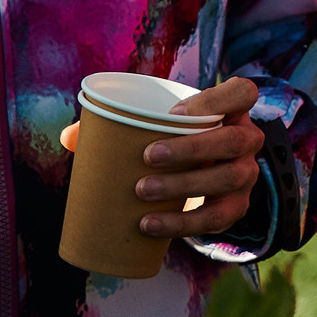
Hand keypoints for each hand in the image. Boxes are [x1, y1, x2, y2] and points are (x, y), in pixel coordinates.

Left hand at [58, 77, 266, 238]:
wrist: (202, 180)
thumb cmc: (176, 143)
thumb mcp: (162, 128)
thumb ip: (117, 126)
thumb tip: (68, 137)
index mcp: (232, 111)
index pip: (242, 92)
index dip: (215, 100)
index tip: (175, 113)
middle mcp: (248, 140)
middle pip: (235, 139)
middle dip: (192, 149)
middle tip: (148, 156)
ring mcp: (246, 175)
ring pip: (229, 177)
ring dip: (185, 185)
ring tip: (141, 191)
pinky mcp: (236, 208)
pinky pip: (217, 218)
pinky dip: (182, 223)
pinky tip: (149, 224)